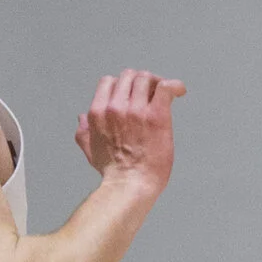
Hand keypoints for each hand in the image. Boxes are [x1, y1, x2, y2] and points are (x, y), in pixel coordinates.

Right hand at [74, 69, 186, 187]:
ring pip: (147, 78)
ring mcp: (136, 110)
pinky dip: (175, 85)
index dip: (123, 85)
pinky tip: (180, 91)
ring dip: (157, 84)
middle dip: (141, 82)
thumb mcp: (90, 148)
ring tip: (164, 95)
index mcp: (98, 112)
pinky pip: (166, 87)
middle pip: (130, 76)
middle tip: (152, 94)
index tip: (133, 95)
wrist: (130, 185)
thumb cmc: (113, 171)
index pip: (109, 81)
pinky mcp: (156, 116)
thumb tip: (81, 118)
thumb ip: (84, 130)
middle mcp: (115, 107)